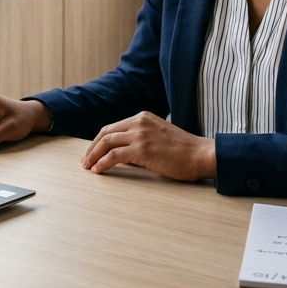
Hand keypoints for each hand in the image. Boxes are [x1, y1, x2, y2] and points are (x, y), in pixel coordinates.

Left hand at [81, 111, 216, 181]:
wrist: (201, 154)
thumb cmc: (184, 151)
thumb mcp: (159, 137)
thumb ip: (141, 140)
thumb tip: (122, 155)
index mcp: (143, 117)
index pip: (113, 127)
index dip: (99, 140)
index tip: (92, 152)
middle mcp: (140, 122)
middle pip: (106, 132)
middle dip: (92, 148)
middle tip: (85, 161)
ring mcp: (140, 134)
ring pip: (107, 142)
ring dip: (93, 156)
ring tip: (88, 167)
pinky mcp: (142, 149)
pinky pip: (114, 155)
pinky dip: (103, 163)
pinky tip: (98, 170)